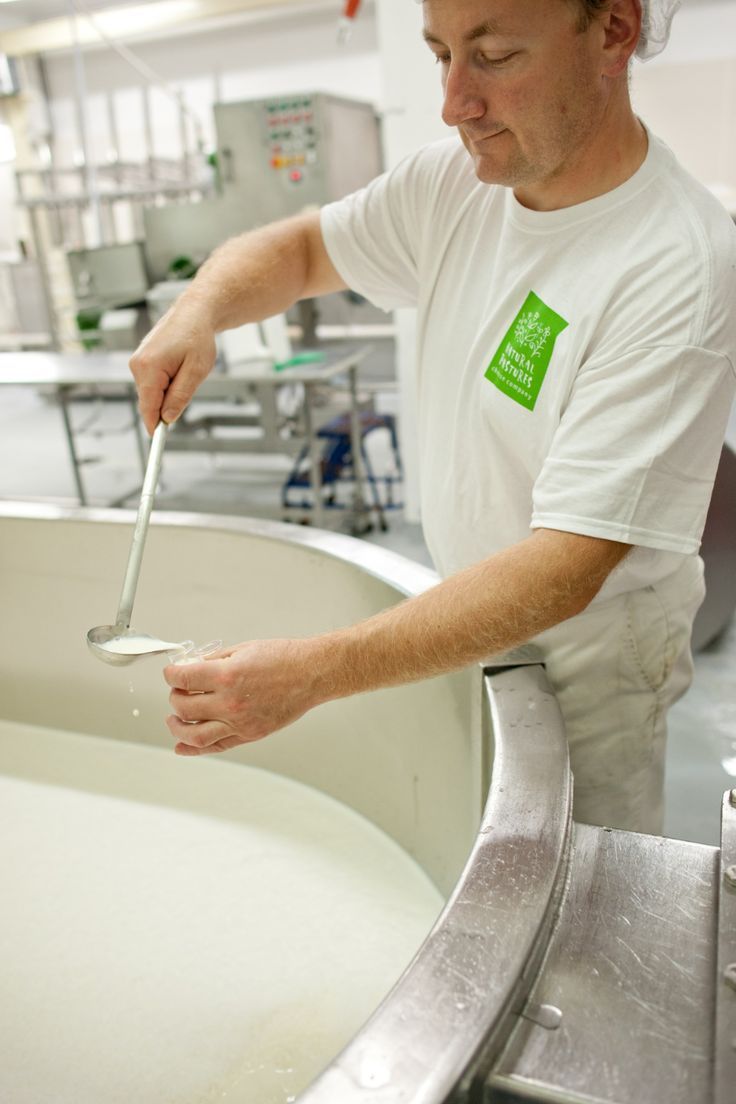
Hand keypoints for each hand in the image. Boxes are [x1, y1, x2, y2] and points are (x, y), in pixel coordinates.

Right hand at [129, 303, 217, 434]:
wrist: (194, 313)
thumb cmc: (197, 337)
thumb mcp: (196, 371)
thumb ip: (180, 396)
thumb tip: (168, 418)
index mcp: (149, 367)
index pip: (148, 407)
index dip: (154, 426)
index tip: (158, 441)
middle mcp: (137, 365)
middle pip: (149, 401)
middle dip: (167, 404)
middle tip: (188, 385)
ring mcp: (137, 362)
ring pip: (152, 393)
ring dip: (168, 391)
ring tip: (185, 370)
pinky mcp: (141, 361)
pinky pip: (152, 383)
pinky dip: (165, 383)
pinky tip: (178, 367)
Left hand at [163, 639, 324, 755]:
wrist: (311, 674)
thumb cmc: (283, 658)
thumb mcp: (243, 649)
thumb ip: (214, 660)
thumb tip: (192, 667)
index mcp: (227, 676)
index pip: (183, 679)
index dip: (171, 674)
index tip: (172, 673)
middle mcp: (231, 702)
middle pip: (183, 707)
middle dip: (174, 697)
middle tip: (178, 691)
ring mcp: (240, 722)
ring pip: (194, 735)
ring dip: (177, 728)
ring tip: (174, 720)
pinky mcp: (249, 735)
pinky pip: (216, 747)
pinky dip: (194, 750)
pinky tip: (182, 746)